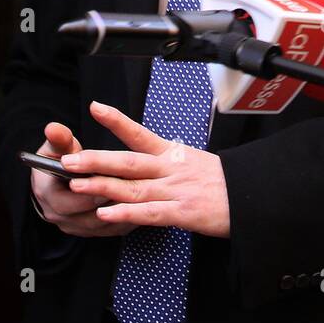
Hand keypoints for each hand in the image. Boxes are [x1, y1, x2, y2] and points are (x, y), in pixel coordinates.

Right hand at [30, 121, 136, 237]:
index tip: (108, 177)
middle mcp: (61, 216)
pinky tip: (145, 204)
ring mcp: (78, 226)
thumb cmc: (59, 161)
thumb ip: (59, 139)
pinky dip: (129, 217)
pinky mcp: (94, 231)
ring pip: (105, 224)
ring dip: (123, 210)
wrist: (58, 182)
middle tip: (134, 187)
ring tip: (144, 195)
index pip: (69, 201)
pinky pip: (115, 228)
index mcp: (49, 196)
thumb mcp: (56, 148)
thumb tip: (53, 128)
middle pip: (89, 214)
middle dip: (111, 200)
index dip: (90, 190)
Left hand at [59, 101, 230, 237]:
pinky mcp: (183, 213)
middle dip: (96, 160)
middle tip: (67, 159)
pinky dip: (126, 214)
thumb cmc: (228, 181)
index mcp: (175, 154)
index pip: (141, 134)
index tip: (95, 108)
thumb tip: (147, 163)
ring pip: (133, 187)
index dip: (117, 121)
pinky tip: (106, 214)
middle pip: (128, 162)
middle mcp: (172, 169)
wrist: (256, 194)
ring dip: (102, 186)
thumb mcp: (197, 163)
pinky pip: (150, 213)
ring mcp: (177, 191)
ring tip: (75, 185)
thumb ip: (170, 164)